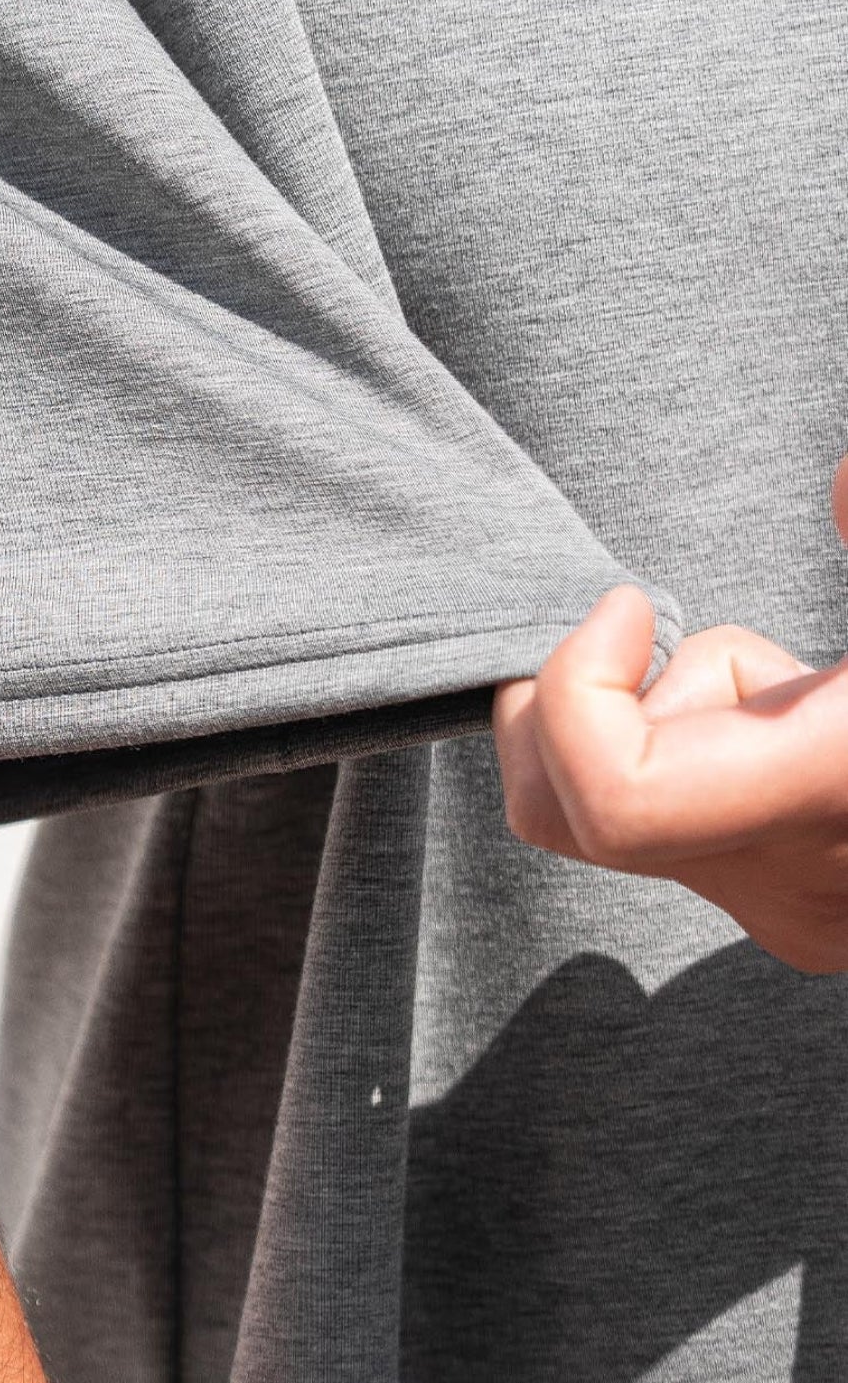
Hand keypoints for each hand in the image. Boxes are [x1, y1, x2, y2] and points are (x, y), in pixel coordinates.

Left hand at [492, 451, 847, 973]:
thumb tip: (842, 480)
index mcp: (829, 796)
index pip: (614, 801)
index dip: (578, 692)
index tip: (629, 606)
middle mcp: (791, 882)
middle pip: (566, 812)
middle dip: (587, 700)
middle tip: (652, 626)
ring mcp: (784, 905)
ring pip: (601, 819)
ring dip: (649, 719)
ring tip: (768, 677)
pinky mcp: (782, 897)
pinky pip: (659, 821)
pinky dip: (680, 747)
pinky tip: (778, 713)